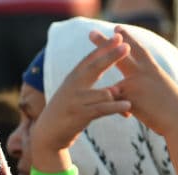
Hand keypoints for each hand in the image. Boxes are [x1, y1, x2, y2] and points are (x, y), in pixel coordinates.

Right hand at [29, 32, 131, 155]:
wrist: (47, 134)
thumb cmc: (64, 112)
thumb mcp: (72, 92)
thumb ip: (85, 79)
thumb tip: (102, 63)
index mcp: (73, 78)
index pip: (90, 59)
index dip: (104, 47)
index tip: (119, 36)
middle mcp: (72, 86)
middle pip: (94, 68)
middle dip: (111, 56)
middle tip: (127, 46)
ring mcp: (76, 101)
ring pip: (102, 93)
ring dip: (117, 93)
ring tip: (130, 92)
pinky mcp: (79, 115)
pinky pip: (101, 109)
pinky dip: (115, 107)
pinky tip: (127, 106)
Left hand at [95, 26, 177, 136]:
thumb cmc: (172, 107)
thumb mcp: (160, 89)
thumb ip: (143, 83)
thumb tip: (121, 88)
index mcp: (152, 68)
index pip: (138, 49)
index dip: (128, 38)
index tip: (117, 29)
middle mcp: (143, 72)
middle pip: (120, 55)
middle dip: (105, 43)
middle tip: (91, 33)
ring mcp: (135, 83)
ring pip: (115, 87)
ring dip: (114, 96)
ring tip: (129, 103)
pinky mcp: (129, 97)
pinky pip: (115, 103)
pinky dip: (121, 110)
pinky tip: (131, 115)